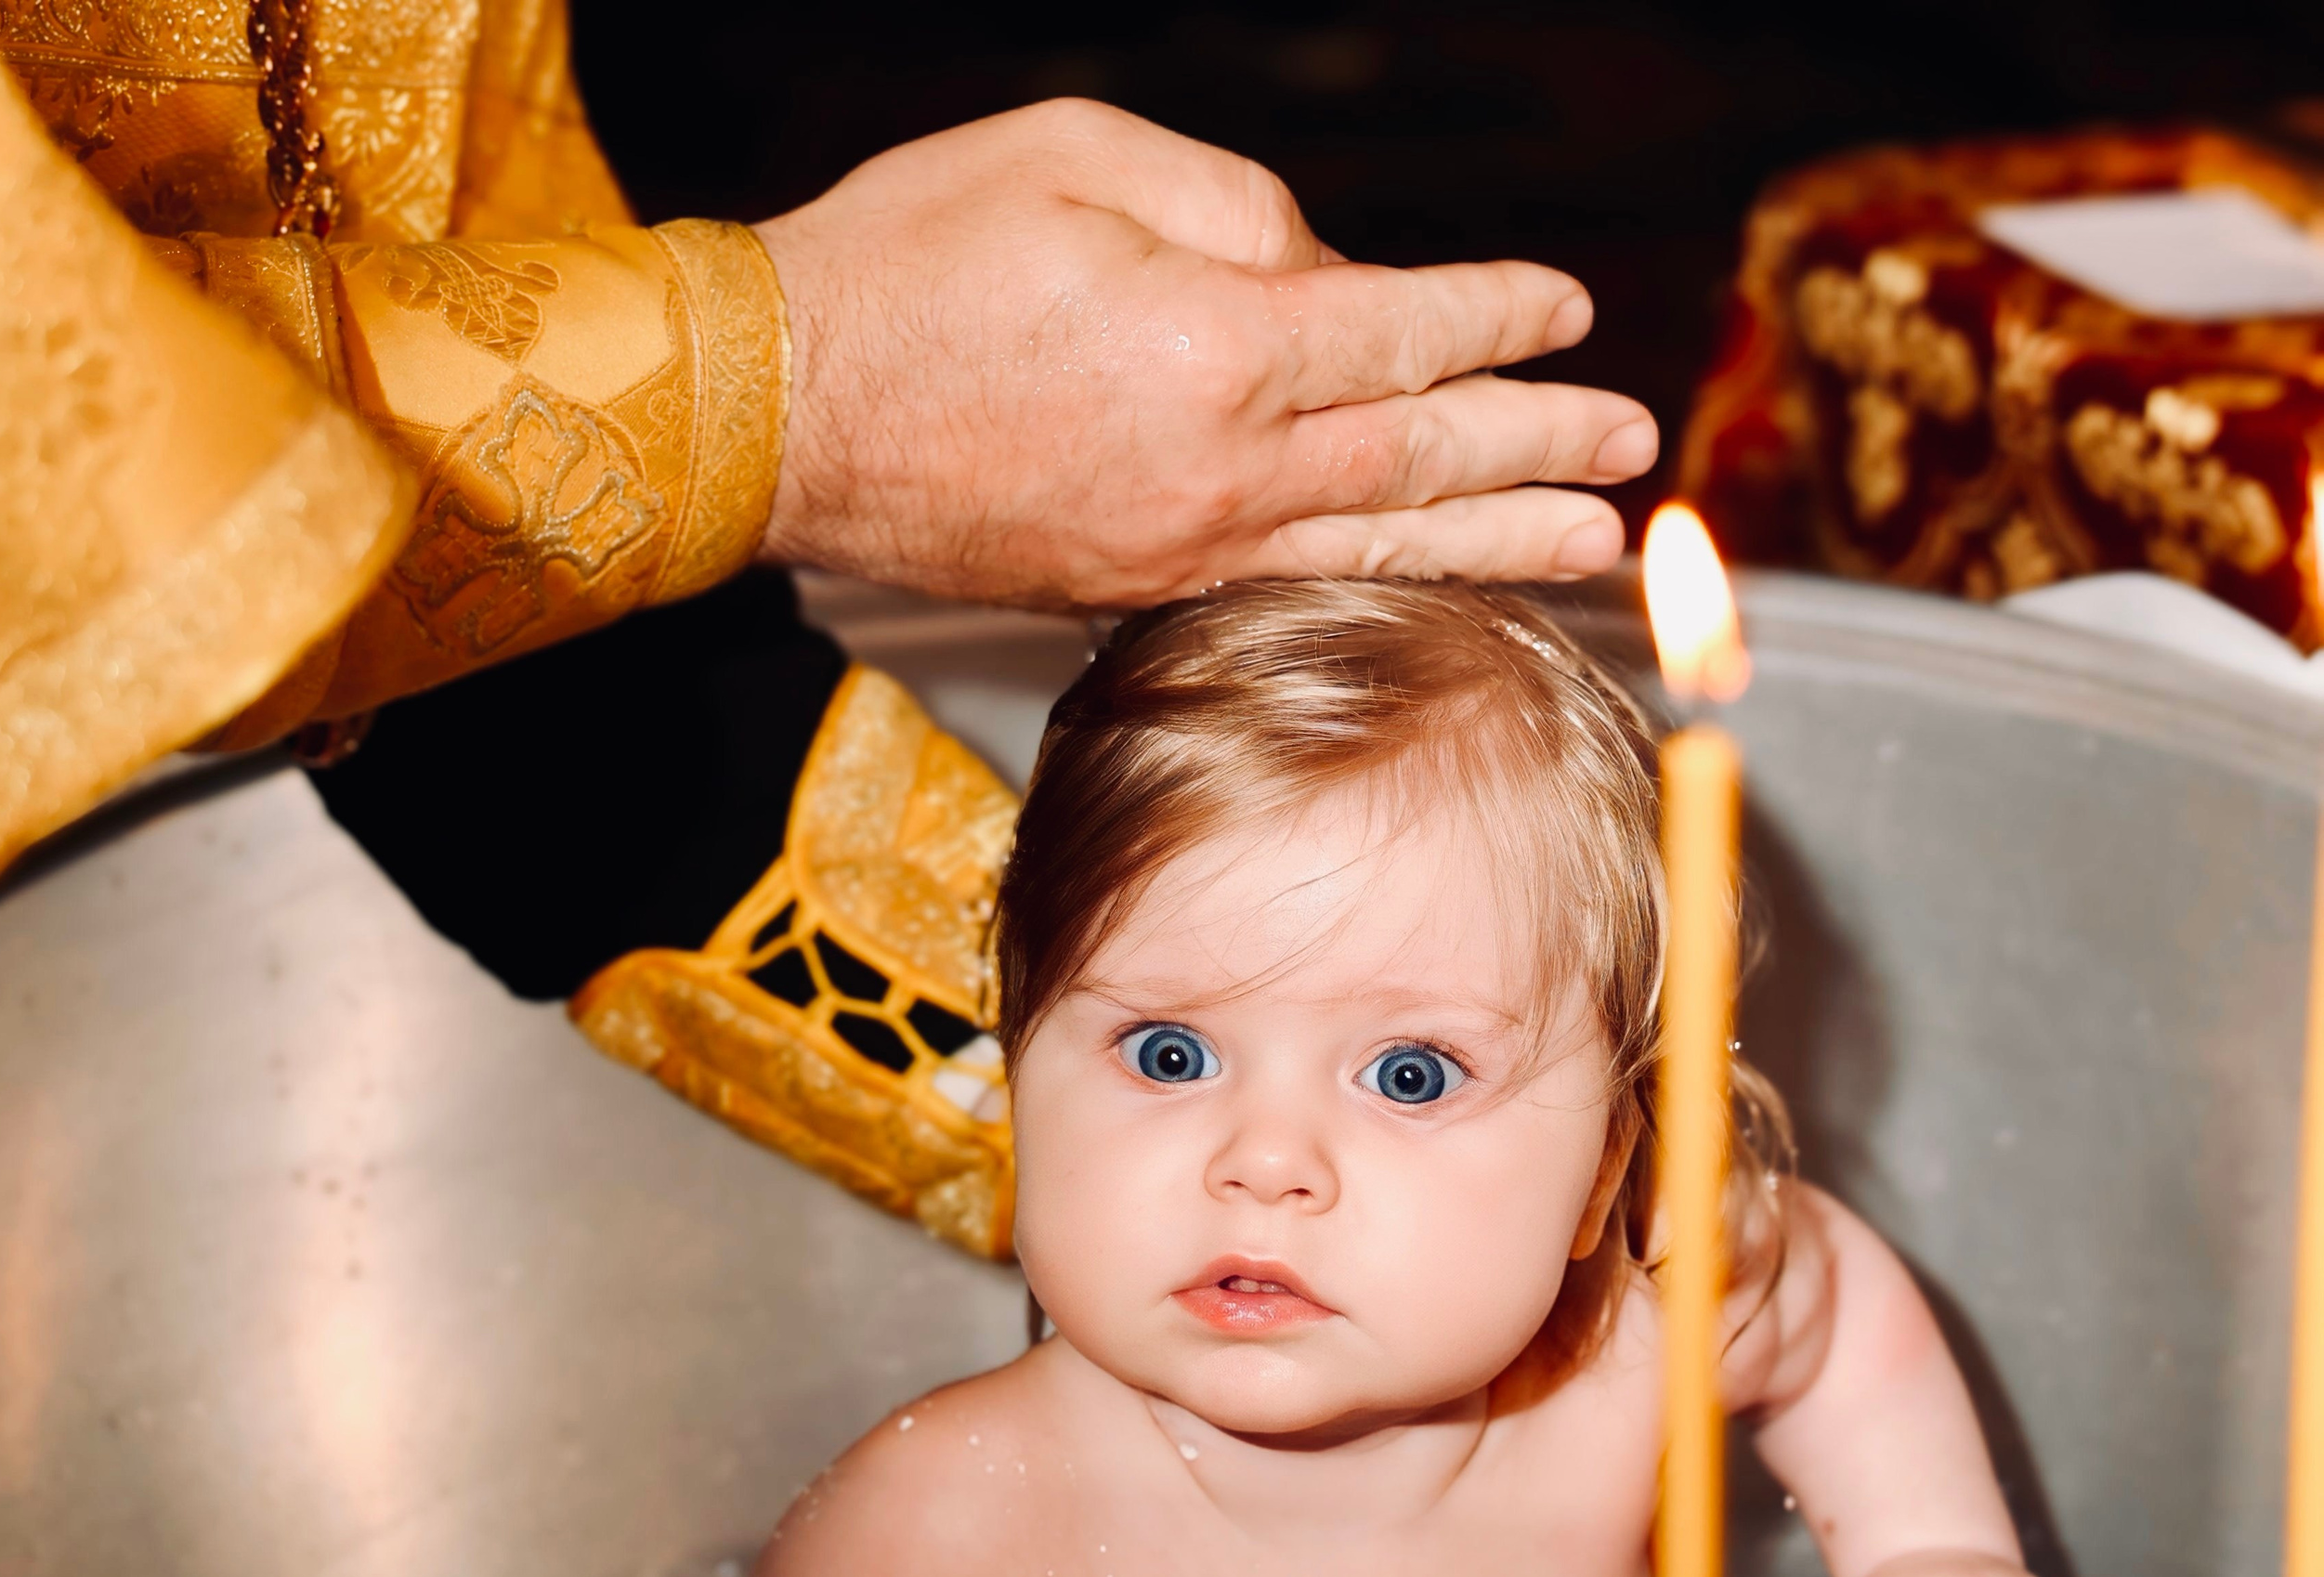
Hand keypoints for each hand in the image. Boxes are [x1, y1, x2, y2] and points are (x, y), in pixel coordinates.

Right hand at [754, 100, 1656, 607]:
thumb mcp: (1073, 153)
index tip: (1567, 307)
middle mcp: (1218, 469)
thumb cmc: (911, 262)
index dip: (1498, 315)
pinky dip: (1382, 583)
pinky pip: (1289, 586)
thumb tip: (1327, 269)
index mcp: (1215, 346)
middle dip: (1539, 448)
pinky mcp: (1131, 590)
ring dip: (1497, 546)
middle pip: (1419, 458)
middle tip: (1631, 450)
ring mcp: (1177, 549)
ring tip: (1593, 551)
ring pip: (1375, 545)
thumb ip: (1232, 205)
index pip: (1403, 332)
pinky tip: (1436, 583)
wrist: (778, 414)